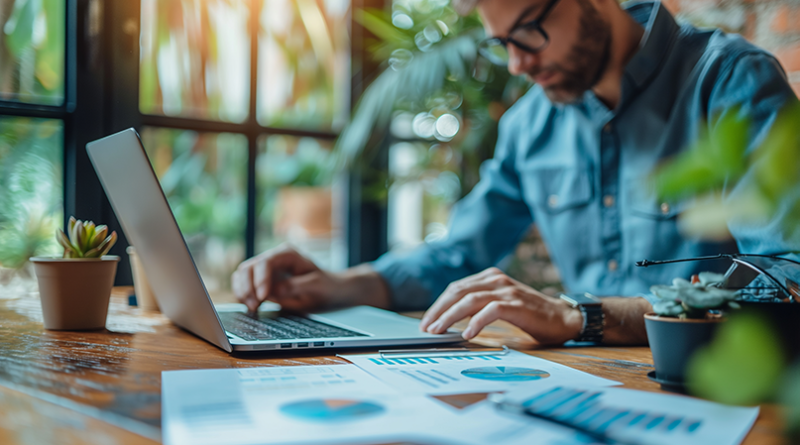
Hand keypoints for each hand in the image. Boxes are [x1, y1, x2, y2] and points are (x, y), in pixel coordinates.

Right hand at [232, 245, 332, 312]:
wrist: (331, 291)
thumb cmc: (326, 287)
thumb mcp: (316, 287)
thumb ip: (295, 287)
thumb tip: (274, 291)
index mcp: (288, 254)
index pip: (265, 263)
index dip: (260, 280)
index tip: (263, 298)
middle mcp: (274, 258)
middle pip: (248, 267)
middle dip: (247, 287)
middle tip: (255, 306)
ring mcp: (267, 269)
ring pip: (242, 275)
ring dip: (242, 292)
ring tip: (253, 308)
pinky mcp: (262, 280)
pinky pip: (244, 284)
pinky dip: (243, 295)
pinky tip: (252, 306)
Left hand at [419, 267, 583, 344]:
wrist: (563, 318)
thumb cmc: (531, 314)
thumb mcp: (501, 304)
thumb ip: (480, 304)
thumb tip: (450, 319)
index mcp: (490, 277)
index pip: (456, 288)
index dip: (439, 304)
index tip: (427, 320)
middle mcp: (496, 279)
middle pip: (458, 292)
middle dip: (438, 310)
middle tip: (427, 327)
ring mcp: (507, 290)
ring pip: (470, 300)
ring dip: (450, 316)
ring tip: (439, 331)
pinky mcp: (517, 304)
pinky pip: (490, 311)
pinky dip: (476, 322)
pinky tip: (467, 335)